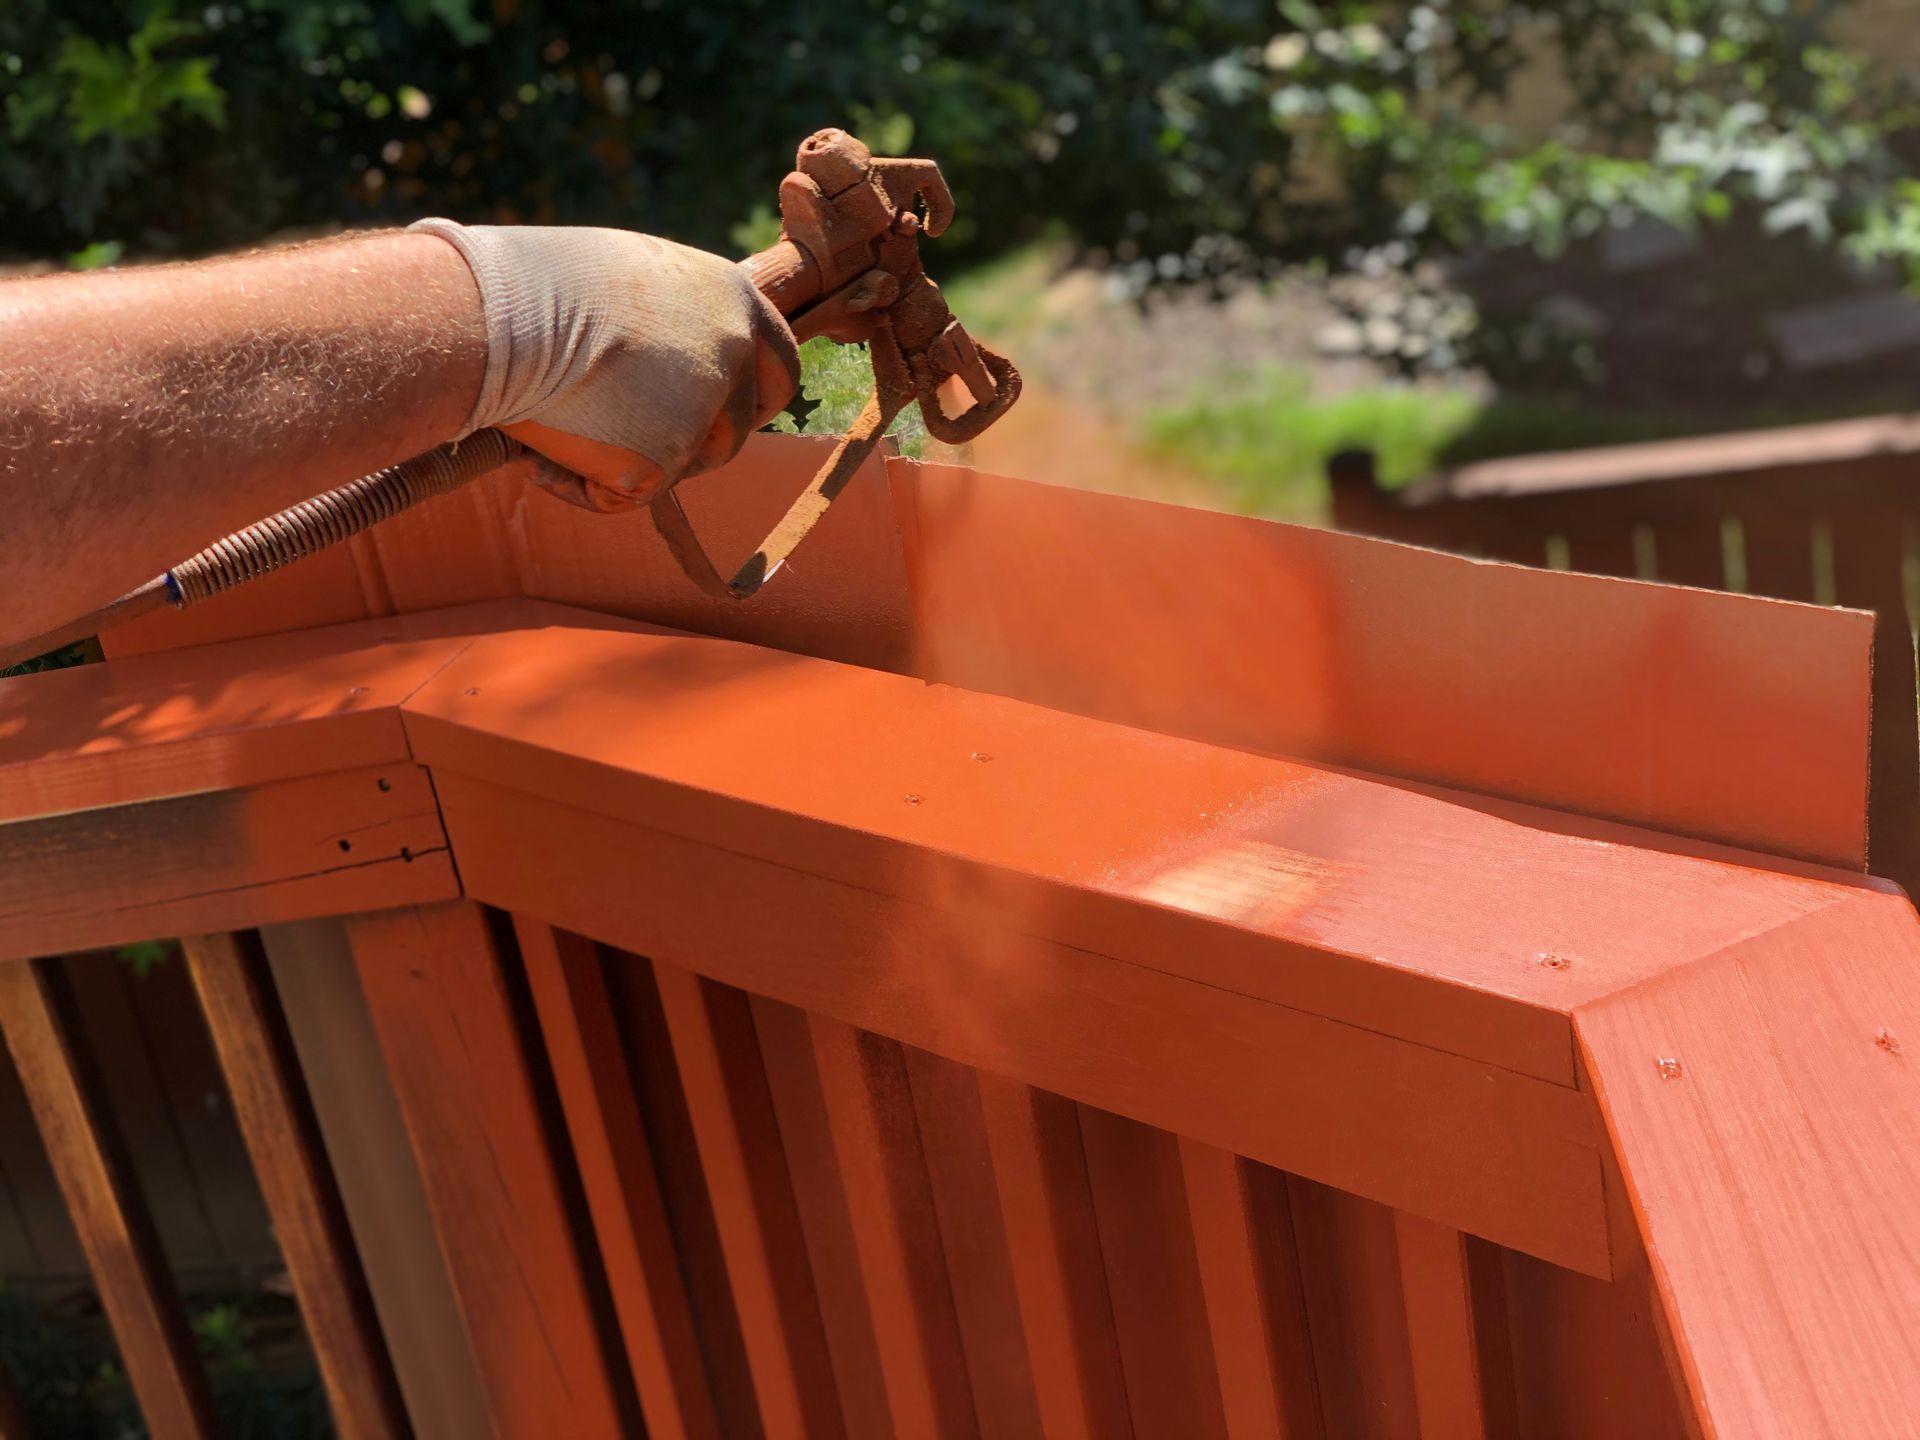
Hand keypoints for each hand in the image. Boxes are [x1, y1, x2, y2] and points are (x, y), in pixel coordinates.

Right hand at [412, 221, 799, 511]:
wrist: (491, 315)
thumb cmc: (531, 288)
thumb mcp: (624, 282)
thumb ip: (666, 323)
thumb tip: (658, 370)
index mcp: (731, 296)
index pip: (780, 362)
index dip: (752, 395)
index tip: (726, 413)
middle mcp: (733, 348)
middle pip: (739, 427)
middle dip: (701, 446)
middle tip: (640, 443)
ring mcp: (705, 406)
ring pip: (685, 465)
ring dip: (636, 461)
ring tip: (565, 423)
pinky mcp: (665, 459)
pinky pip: (625, 497)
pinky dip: (582, 485)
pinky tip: (542, 449)